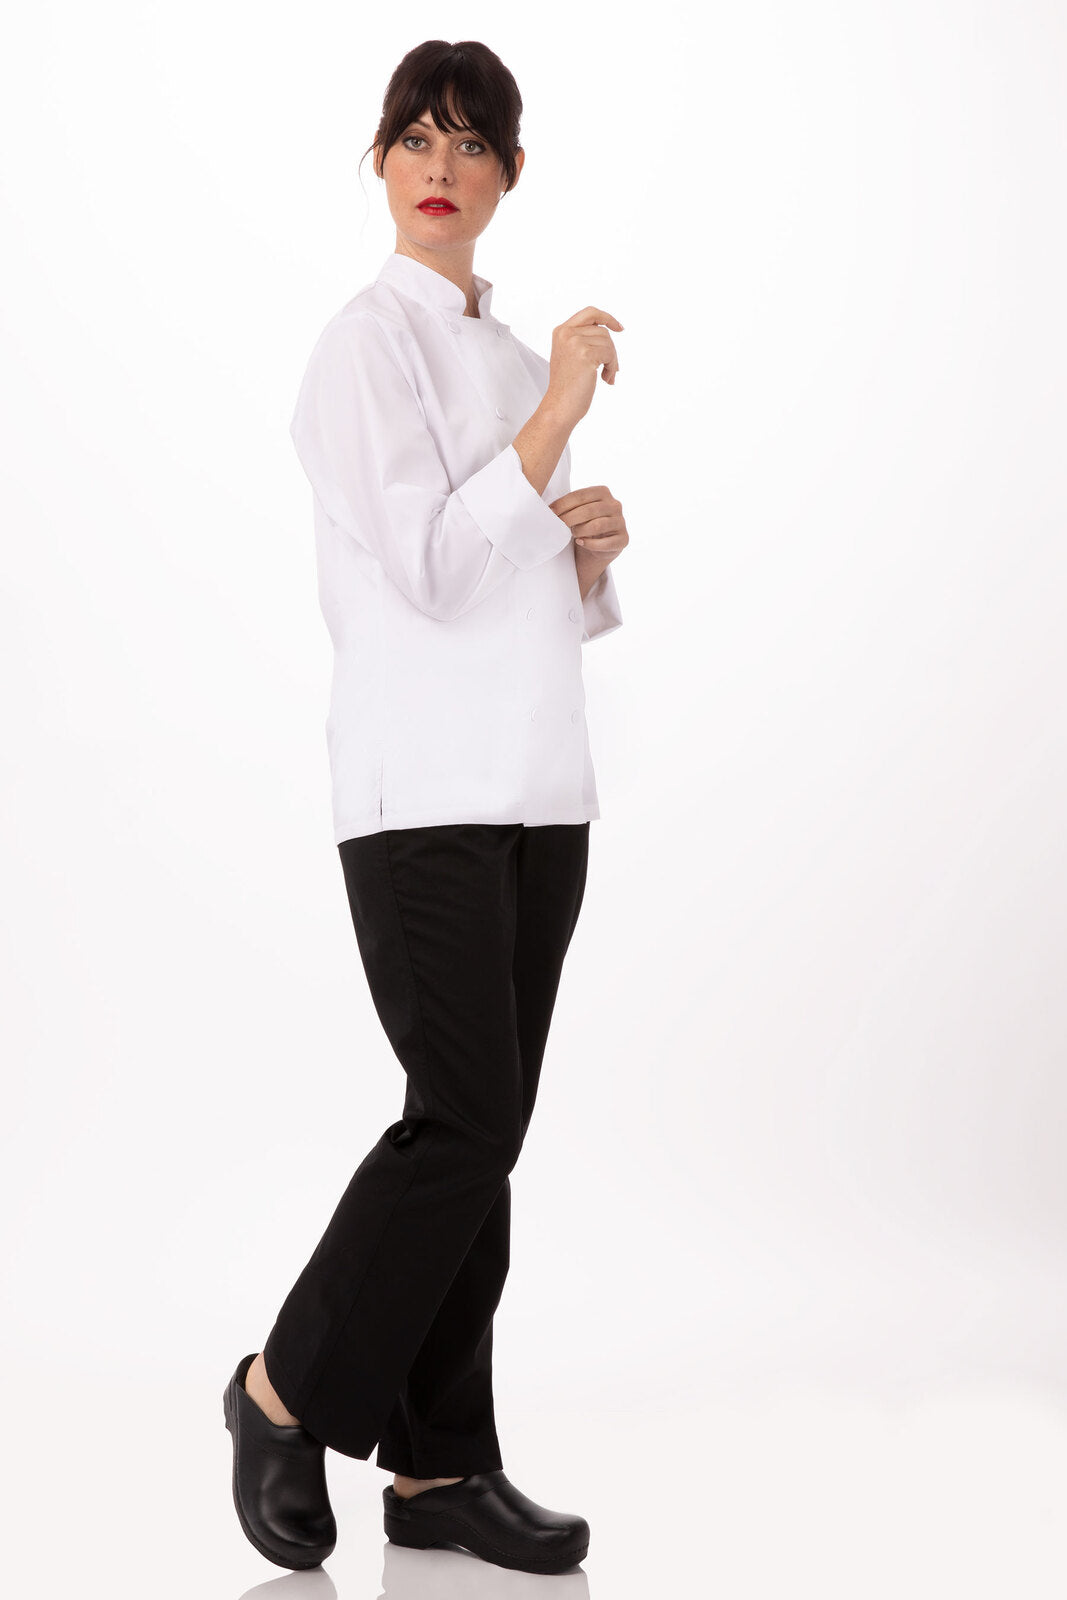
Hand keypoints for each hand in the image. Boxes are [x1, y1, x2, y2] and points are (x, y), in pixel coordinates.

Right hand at [544, 308, 623, 425]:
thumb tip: (610, 331)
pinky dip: (612, 367)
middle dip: (610, 350)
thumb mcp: (570, 356)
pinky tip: (605, 379)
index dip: (607, 317)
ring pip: (608, 342)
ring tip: (606, 376)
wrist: (559, 406)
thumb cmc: (567, 387)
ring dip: (612, 361)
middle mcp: (566, 333)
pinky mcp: (585, 354)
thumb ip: (583, 340)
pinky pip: (610, 354)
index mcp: (561, 331)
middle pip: (602, 331)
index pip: (589, 313)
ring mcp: (574, 342)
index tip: (619, 328)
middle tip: (610, 369)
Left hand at [549, 485, 628, 568]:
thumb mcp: (577, 511)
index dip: (564, 504)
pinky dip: (590, 544)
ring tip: (573, 534)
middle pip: (589, 510)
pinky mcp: (623, 539)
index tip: (550, 512)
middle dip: (570, 518)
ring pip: (598, 525)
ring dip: (581, 530)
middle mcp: (615, 505)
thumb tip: (550, 509)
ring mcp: (621, 522)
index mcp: (603, 492)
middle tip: (558, 525)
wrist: (598, 546)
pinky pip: (606, 543)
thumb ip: (569, 506)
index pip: (581, 495)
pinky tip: (581, 542)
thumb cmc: (584, 524)